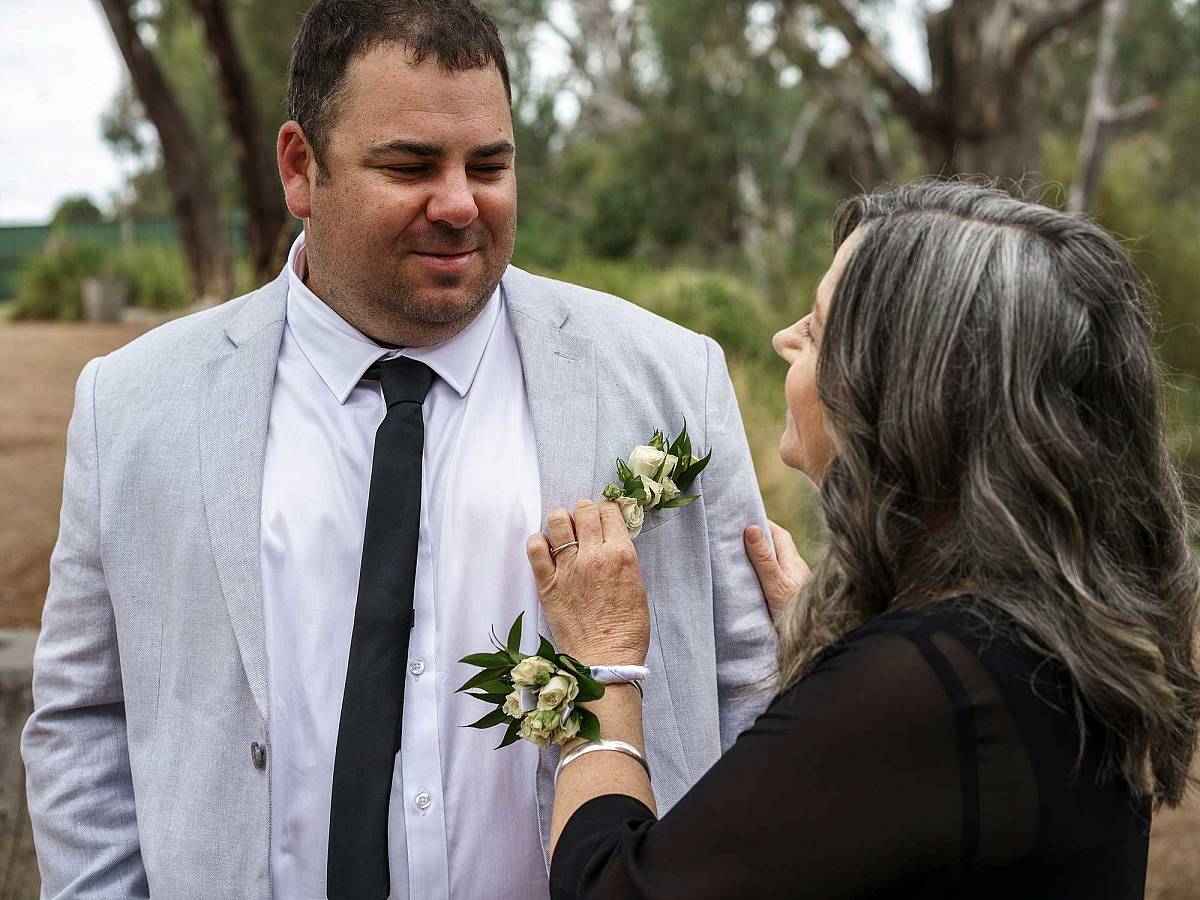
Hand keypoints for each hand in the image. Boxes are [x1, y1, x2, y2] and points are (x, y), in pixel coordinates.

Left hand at [526, 500, 649, 665]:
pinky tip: (545, 549)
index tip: (604, 519)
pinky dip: (539, 542)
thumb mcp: (637, 586)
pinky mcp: (547, 583)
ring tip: (564, 534)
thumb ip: (622, 559)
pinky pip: (535, 547)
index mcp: (621, 555)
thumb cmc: (627, 630)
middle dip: (585, 513)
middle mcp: (594, 555)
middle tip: (585, 526)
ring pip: (558, 520)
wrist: (605, 661)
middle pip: (584, 509)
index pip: (609, 511)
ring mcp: (568, 568)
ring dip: (562, 521)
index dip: (606, 511)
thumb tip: (610, 541)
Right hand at [744, 520, 810, 622]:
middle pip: (777, 547)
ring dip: (761, 559)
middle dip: (759, 539)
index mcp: (793, 561)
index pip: (778, 533)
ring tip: (740, 557)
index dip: (762, 523)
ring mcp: (796, 585)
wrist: (818, 642)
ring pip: (777, 564)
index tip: (742, 517)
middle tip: (736, 535)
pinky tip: (755, 583)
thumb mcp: (776, 585)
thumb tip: (751, 528)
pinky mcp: (792, 599)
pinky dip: (764, 575)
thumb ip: (764, 560)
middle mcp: (797, 570)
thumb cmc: (796, 614)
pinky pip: (777, 579)